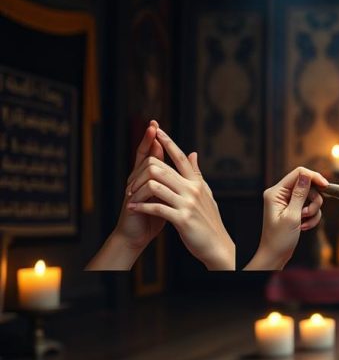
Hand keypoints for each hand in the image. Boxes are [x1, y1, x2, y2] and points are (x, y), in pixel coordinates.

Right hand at [86, 120, 164, 269]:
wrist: (137, 235)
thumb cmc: (154, 215)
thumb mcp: (167, 194)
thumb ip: (174, 177)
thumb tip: (187, 156)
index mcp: (147, 179)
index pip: (148, 155)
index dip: (151, 140)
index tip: (156, 124)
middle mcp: (137, 181)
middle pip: (144, 157)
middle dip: (147, 141)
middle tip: (154, 127)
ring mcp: (132, 189)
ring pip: (142, 169)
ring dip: (149, 156)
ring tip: (155, 141)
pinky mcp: (131, 201)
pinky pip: (137, 187)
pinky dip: (145, 178)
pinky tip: (151, 167)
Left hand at [126, 127, 235, 269]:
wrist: (216, 245)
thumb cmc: (209, 220)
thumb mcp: (205, 194)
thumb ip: (196, 174)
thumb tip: (193, 153)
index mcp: (197, 182)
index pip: (180, 157)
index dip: (167, 142)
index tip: (156, 130)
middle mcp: (193, 189)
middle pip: (162, 168)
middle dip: (140, 173)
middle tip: (130, 182)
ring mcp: (187, 204)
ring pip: (156, 185)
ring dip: (138, 191)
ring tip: (130, 196)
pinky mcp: (181, 219)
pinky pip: (156, 207)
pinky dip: (141, 206)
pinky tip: (133, 208)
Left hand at [245, 167, 328, 270]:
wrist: (275, 255)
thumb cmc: (279, 239)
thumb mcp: (292, 215)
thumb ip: (300, 194)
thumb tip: (306, 176)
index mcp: (276, 192)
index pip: (298, 174)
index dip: (314, 177)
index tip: (326, 187)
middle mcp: (280, 194)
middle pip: (308, 186)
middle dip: (313, 201)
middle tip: (308, 214)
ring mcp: (287, 202)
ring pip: (311, 198)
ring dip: (313, 211)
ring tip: (304, 223)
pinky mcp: (293, 209)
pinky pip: (309, 207)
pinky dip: (311, 217)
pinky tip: (304, 226)